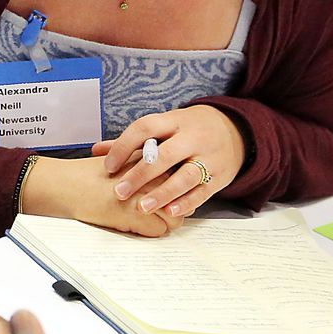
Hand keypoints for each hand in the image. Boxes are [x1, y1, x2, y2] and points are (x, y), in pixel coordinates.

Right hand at [18, 156, 181, 236]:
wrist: (66, 184)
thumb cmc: (88, 174)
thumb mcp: (120, 159)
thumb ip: (143, 163)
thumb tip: (163, 177)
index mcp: (150, 158)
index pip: (182, 175)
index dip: (177, 189)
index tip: (169, 195)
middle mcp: (154, 174)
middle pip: (184, 197)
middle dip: (175, 207)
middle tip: (161, 212)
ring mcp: (147, 194)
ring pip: (176, 217)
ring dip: (165, 222)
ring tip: (148, 221)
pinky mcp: (137, 214)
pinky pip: (160, 230)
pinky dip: (150, 232)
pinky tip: (135, 226)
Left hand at [94, 105, 246, 219]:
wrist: (236, 130)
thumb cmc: (188, 130)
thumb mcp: (165, 127)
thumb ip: (132, 141)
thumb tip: (96, 151)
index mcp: (174, 121)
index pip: (146, 128)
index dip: (124, 146)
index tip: (108, 166)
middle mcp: (193, 137)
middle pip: (166, 155)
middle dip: (140, 174)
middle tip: (119, 191)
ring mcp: (209, 157)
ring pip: (186, 175)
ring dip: (163, 193)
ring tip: (142, 207)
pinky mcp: (220, 176)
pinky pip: (203, 191)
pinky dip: (186, 202)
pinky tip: (169, 212)